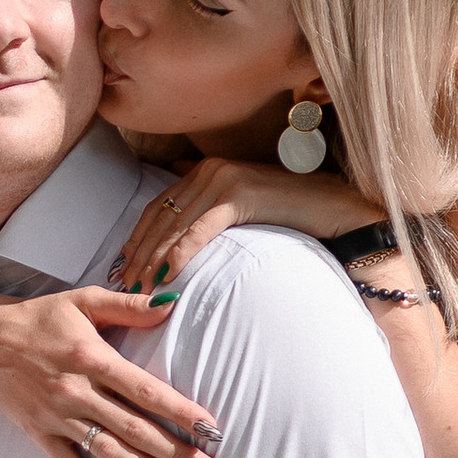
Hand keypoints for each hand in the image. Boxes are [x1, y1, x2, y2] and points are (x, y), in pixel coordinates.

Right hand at [0, 285, 223, 457]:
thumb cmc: (38, 318)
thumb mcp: (83, 300)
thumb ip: (128, 305)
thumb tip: (170, 302)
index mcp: (92, 358)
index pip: (146, 391)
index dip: (180, 411)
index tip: (210, 428)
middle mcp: (77, 392)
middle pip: (135, 428)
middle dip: (176, 452)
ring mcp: (57, 416)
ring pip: (109, 451)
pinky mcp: (39, 432)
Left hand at [110, 157, 370, 295]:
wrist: (335, 210)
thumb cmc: (292, 213)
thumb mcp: (245, 203)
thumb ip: (213, 202)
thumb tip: (181, 196)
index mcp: (206, 170)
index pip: (159, 207)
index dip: (137, 239)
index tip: (123, 267)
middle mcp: (210, 169)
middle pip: (161, 217)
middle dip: (139, 253)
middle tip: (123, 286)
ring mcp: (225, 179)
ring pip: (176, 226)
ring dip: (153, 259)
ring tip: (140, 288)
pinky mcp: (240, 196)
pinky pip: (200, 230)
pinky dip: (180, 254)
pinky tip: (167, 275)